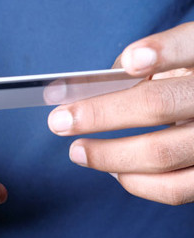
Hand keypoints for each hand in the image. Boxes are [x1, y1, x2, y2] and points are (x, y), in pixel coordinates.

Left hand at [47, 22, 193, 204]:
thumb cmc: (185, 83)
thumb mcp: (175, 61)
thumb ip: (143, 64)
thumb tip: (89, 91)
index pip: (191, 46)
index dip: (163, 51)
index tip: (129, 62)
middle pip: (159, 105)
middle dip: (99, 114)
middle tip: (58, 121)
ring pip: (160, 155)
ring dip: (107, 156)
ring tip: (77, 152)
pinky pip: (172, 189)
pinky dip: (134, 182)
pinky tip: (112, 170)